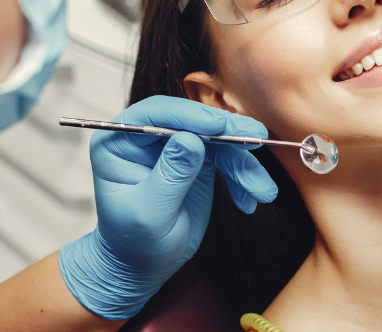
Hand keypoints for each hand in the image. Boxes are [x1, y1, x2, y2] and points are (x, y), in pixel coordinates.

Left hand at [59, 96, 277, 319]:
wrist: (142, 266)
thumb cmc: (133, 243)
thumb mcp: (150, 213)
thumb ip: (170, 175)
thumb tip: (191, 139)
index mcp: (119, 142)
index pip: (155, 115)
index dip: (188, 115)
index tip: (218, 125)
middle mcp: (147, 139)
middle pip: (192, 122)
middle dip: (227, 133)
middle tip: (256, 139)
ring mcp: (174, 147)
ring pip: (216, 141)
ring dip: (243, 164)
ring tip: (263, 191)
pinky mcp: (198, 161)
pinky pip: (227, 159)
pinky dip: (242, 178)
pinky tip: (250, 200)